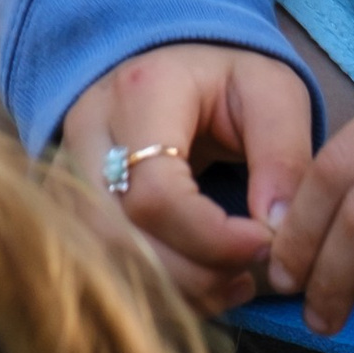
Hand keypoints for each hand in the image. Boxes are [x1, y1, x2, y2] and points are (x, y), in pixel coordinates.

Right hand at [59, 43, 317, 314]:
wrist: (175, 62)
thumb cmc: (227, 78)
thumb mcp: (272, 91)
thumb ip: (283, 155)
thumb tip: (277, 231)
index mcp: (140, 92)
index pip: (156, 193)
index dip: (213, 238)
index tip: (264, 245)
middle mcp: (90, 129)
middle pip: (121, 235)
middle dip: (195, 274)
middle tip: (249, 273)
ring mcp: (70, 165)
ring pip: (107, 258)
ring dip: (178, 290)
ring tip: (235, 282)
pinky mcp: (71, 198)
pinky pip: (106, 264)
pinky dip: (160, 291)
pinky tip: (208, 283)